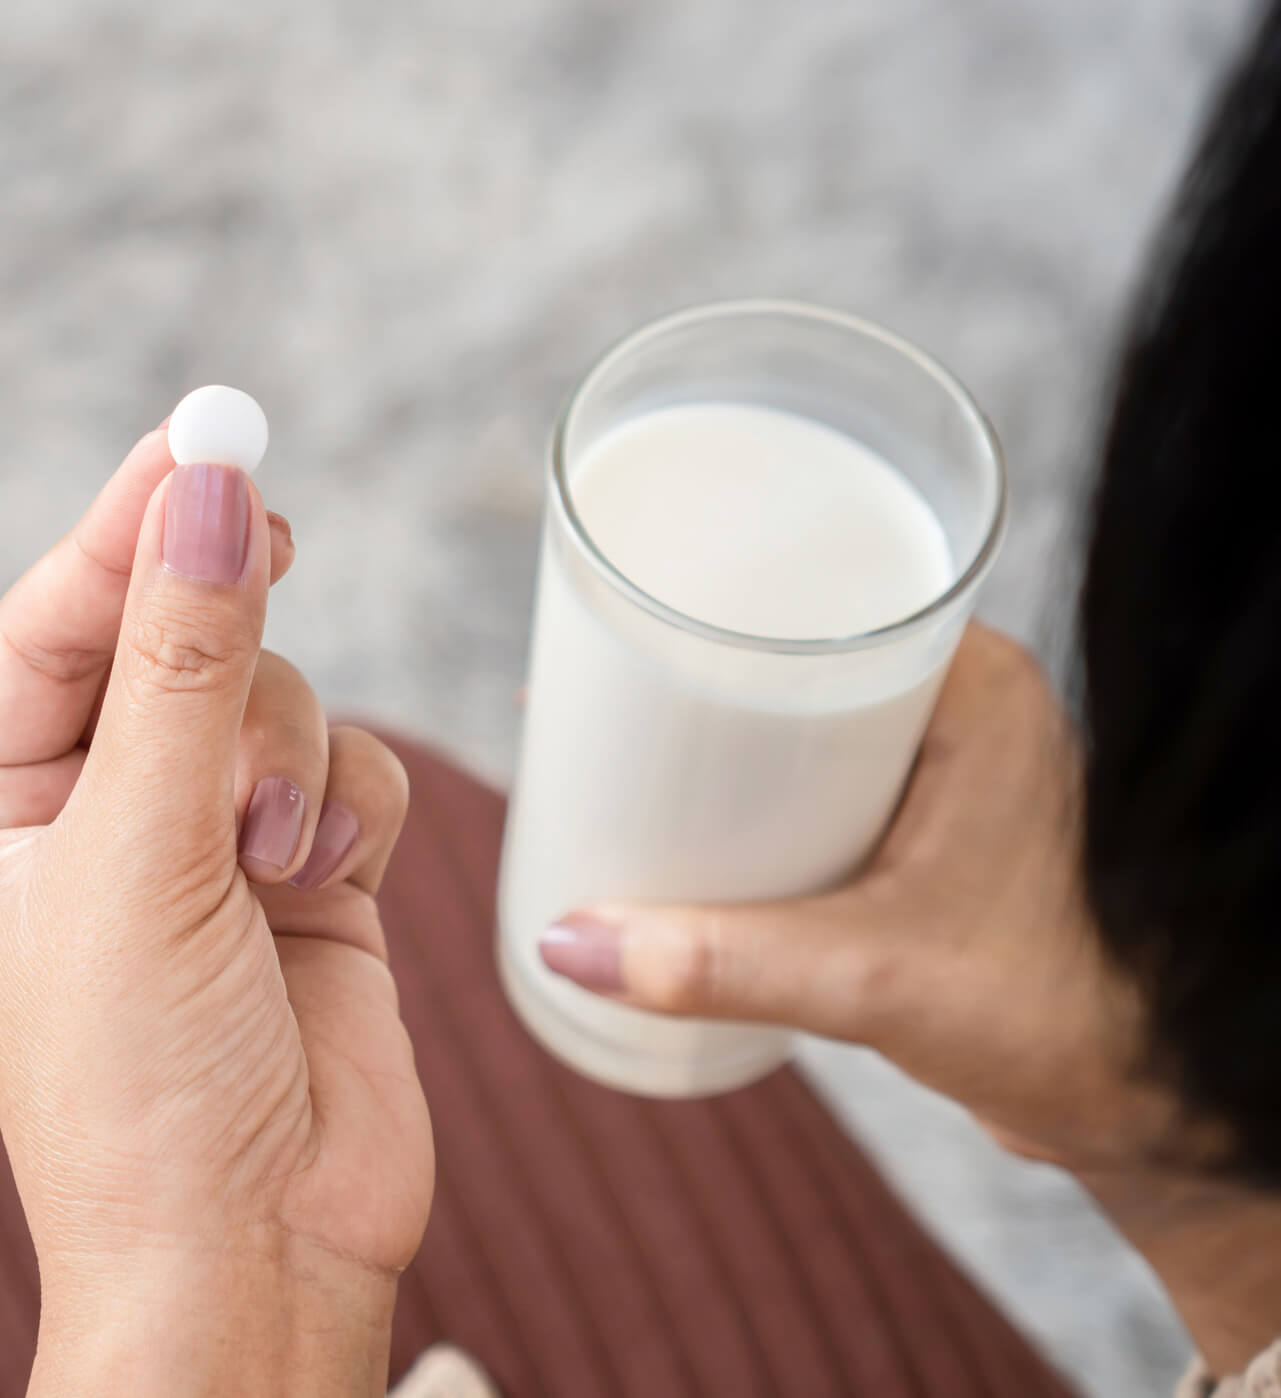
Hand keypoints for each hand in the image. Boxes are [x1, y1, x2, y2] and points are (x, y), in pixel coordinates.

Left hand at [0, 427, 431, 1396]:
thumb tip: (210, 481)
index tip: (208, 433)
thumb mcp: (144, 852)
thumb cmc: (138, 1087)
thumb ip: (186, 658)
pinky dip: (348, 802)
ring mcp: (194, 837)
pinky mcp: (298, 869)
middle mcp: (79, 807)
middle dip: (221, 653)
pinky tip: (327, 878)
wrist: (257, 1259)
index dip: (129, 525)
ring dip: (284, 756)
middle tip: (276, 544)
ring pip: (269, 689)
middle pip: (168, 631)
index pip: (52, 614)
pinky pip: (341, 758)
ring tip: (270, 863)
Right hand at [541, 625, 1185, 1173]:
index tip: (624, 621)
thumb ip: (721, 964)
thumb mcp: (868, 976)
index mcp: (976, 690)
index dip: (722, 600)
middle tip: (592, 696)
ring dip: (713, 741)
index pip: (830, 599)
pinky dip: (747, 795)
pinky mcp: (924, 836)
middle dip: (690, 679)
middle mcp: (963, 712)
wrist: (1139, 1106)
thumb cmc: (1057, 1015)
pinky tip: (682, 819)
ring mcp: (944, 774)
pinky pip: (814, 785)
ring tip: (613, 754)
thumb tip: (566, 944)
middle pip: (796, 660)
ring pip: (799, 726)